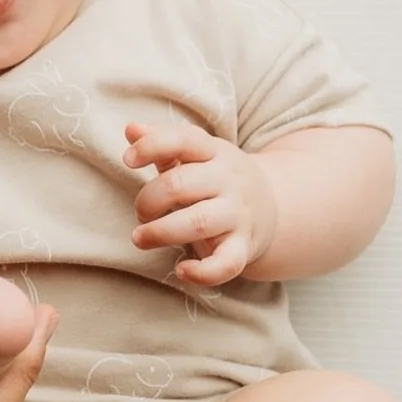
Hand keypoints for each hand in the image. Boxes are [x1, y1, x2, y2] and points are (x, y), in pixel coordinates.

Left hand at [124, 120, 276, 287]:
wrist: (274, 208)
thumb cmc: (216, 180)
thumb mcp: (195, 156)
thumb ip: (162, 143)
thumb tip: (131, 128)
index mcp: (213, 153)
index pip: (184, 140)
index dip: (152, 146)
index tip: (128, 160)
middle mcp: (228, 181)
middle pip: (181, 184)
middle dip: (149, 200)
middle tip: (140, 212)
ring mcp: (237, 215)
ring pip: (198, 222)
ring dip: (161, 232)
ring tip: (140, 238)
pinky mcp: (243, 248)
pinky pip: (226, 264)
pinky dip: (203, 272)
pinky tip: (182, 270)